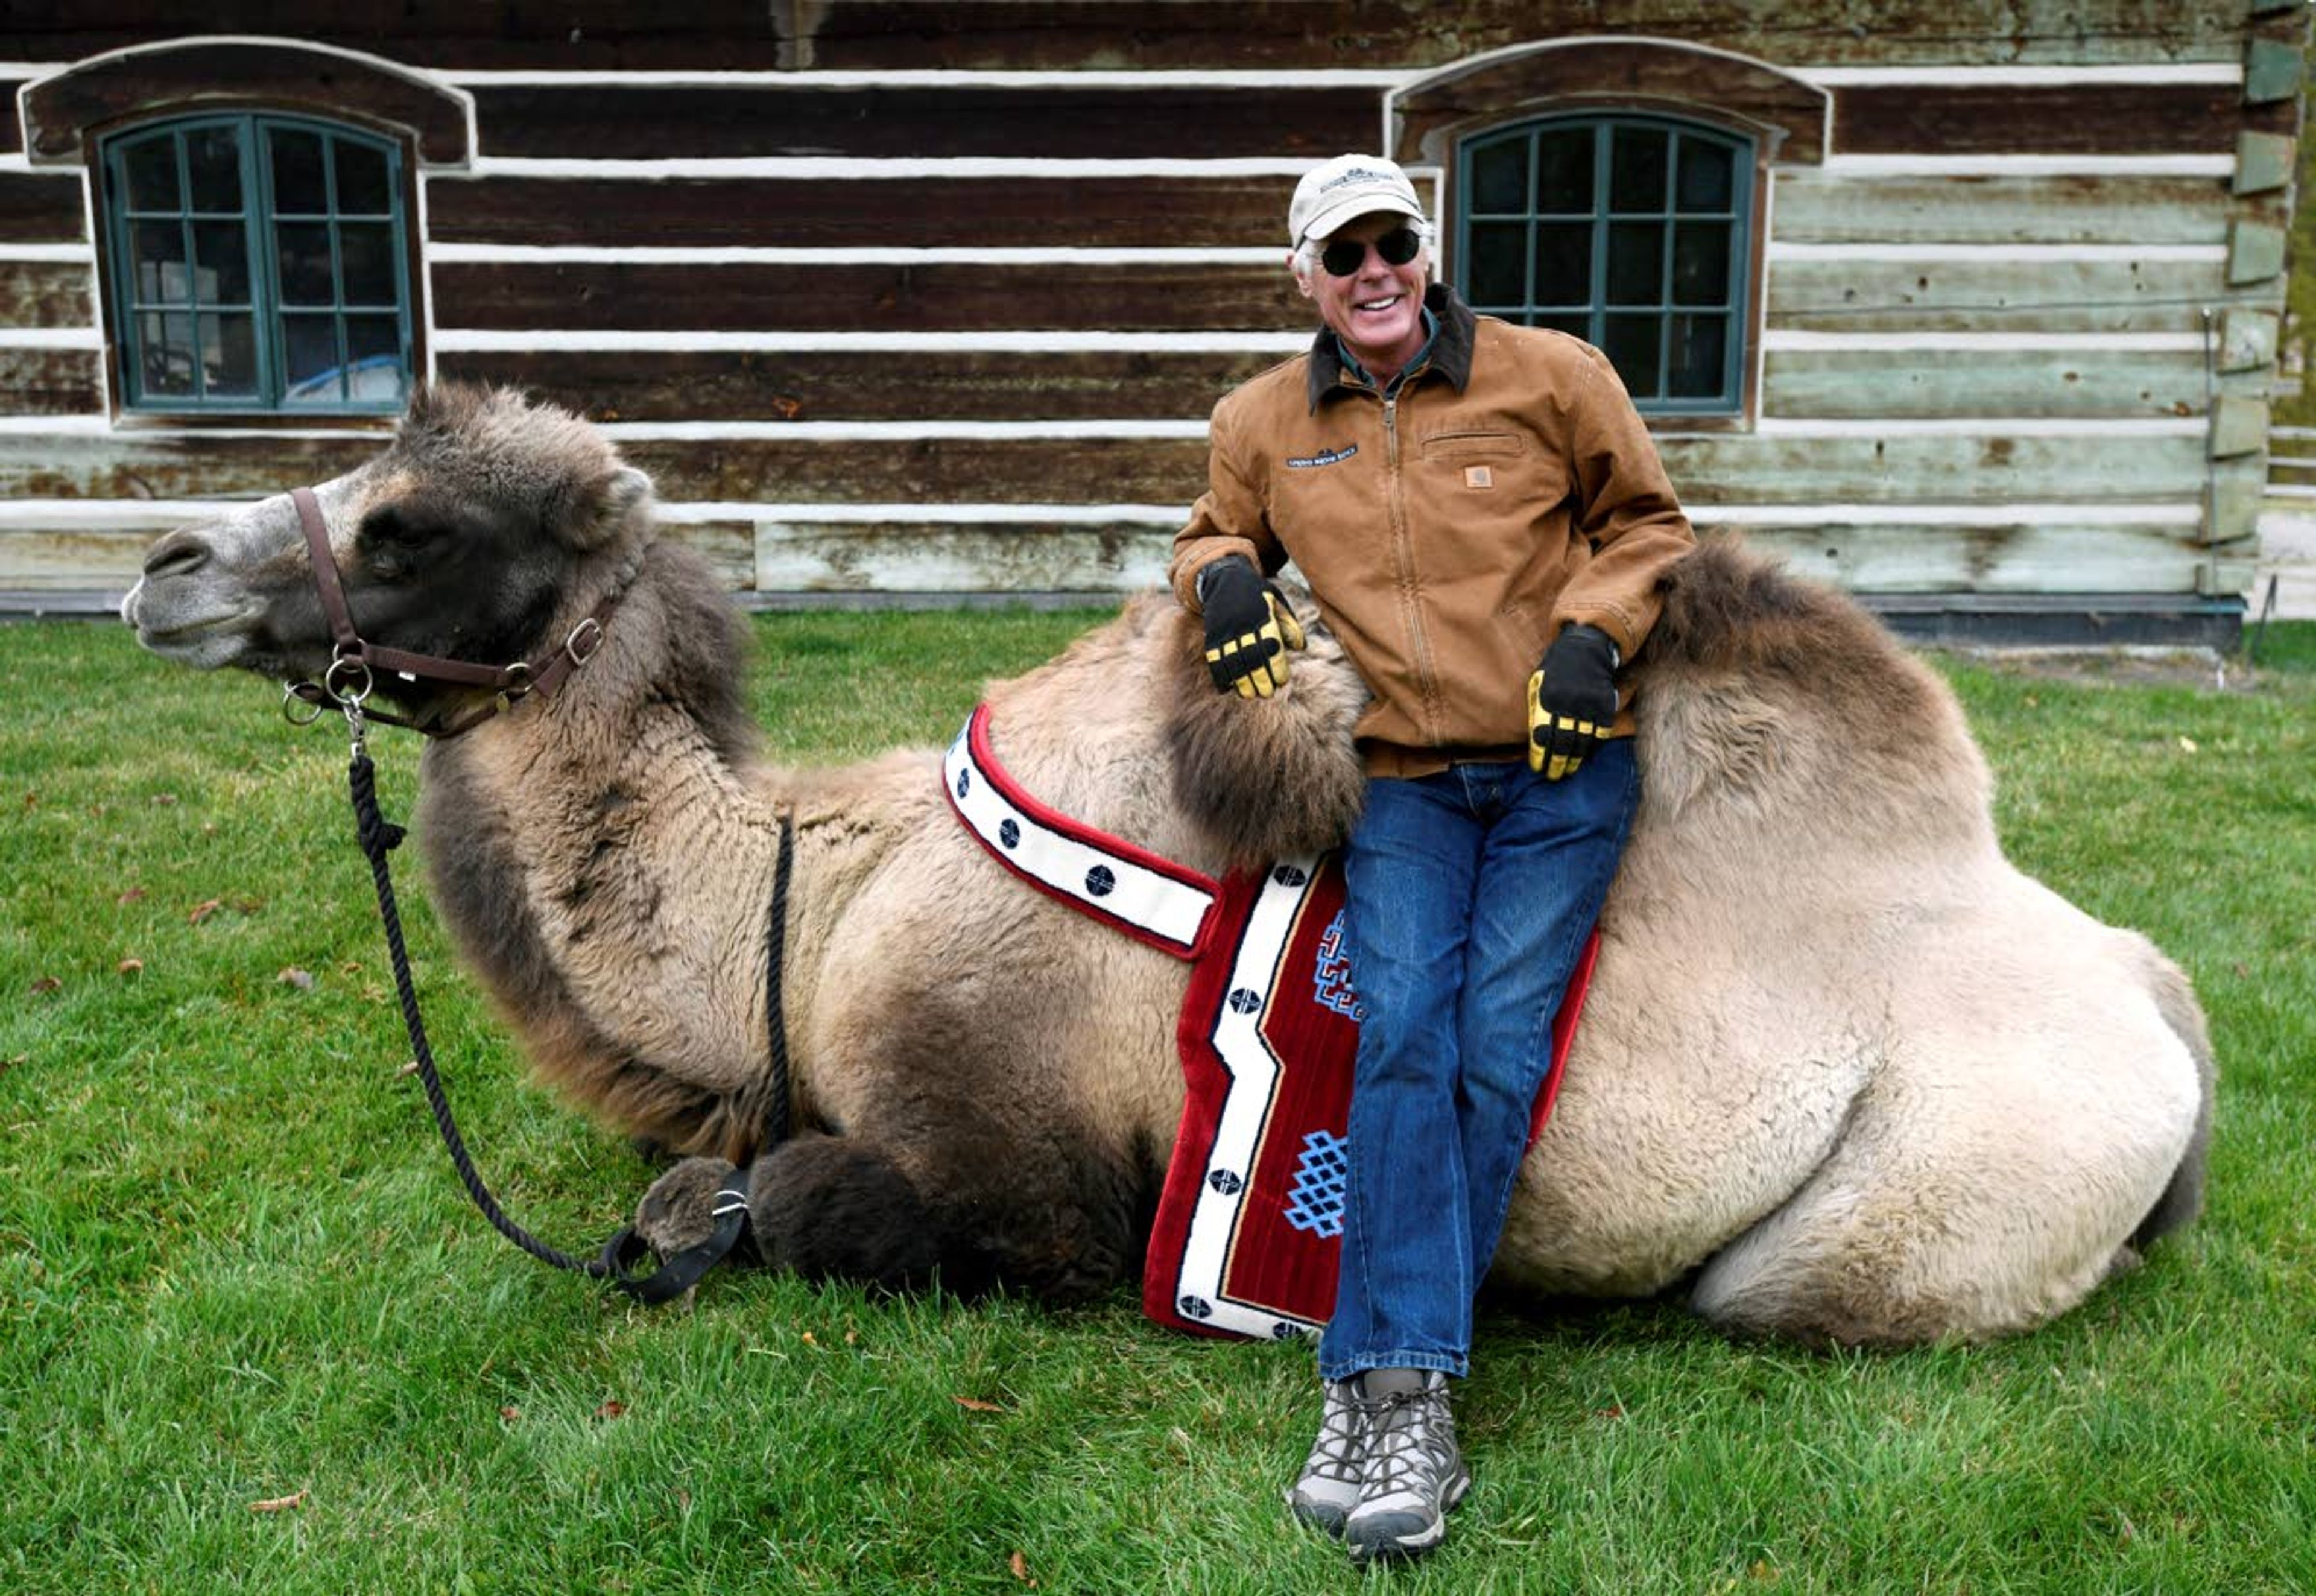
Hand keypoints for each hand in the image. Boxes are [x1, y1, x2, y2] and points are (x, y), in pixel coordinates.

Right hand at [1199, 557, 1306, 697]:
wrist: (1224, 578)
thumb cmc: (1256, 593)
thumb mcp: (1276, 601)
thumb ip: (1289, 624)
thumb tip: (1301, 647)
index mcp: (1263, 618)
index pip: (1271, 647)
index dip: (1277, 666)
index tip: (1282, 680)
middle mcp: (1244, 625)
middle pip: (1252, 658)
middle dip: (1261, 679)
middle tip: (1268, 693)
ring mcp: (1226, 631)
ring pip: (1233, 662)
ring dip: (1241, 682)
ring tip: (1250, 695)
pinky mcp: (1212, 636)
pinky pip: (1215, 659)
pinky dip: (1220, 676)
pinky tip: (1227, 689)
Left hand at [1527, 624, 1619, 779]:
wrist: (1585, 649)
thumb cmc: (1556, 669)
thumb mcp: (1538, 683)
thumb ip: (1537, 709)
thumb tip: (1535, 739)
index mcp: (1547, 699)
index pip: (1541, 736)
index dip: (1540, 755)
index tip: (1537, 767)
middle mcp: (1568, 704)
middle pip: (1562, 743)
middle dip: (1557, 763)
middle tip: (1554, 776)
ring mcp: (1588, 705)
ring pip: (1582, 741)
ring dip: (1575, 759)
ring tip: (1569, 770)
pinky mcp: (1605, 705)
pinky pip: (1600, 732)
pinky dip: (1593, 746)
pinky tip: (1586, 755)